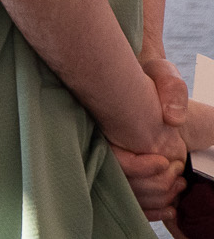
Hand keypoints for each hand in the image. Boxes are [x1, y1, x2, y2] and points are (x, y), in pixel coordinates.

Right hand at [108, 72, 187, 221]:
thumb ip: (170, 90)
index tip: (163, 161)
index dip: (141, 168)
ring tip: (178, 182)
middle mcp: (104, 145)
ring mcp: (111, 159)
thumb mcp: (163, 73)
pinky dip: (153, 210)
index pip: (118, 163)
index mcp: (108, 123)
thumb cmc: (151, 75)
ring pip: (132, 197)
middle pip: (127, 185)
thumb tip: (172, 118)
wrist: (142, 85)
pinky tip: (170, 207)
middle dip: (158, 184)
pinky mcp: (122, 172)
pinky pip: (132, 202)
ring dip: (160, 196)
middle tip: (176, 172)